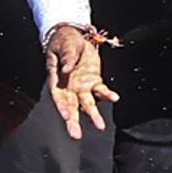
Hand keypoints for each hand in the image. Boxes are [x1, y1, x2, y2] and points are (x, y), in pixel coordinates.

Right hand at [44, 24, 116, 139]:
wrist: (75, 38)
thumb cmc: (64, 42)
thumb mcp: (63, 46)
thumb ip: (66, 58)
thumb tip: (66, 69)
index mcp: (57, 81)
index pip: (58, 97)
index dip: (62, 107)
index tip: (66, 116)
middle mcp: (69, 88)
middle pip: (71, 107)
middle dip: (73, 121)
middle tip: (75, 134)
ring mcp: (82, 87)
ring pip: (87, 104)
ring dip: (93, 115)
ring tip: (100, 126)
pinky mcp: (94, 82)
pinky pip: (101, 91)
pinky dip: (107, 95)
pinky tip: (114, 98)